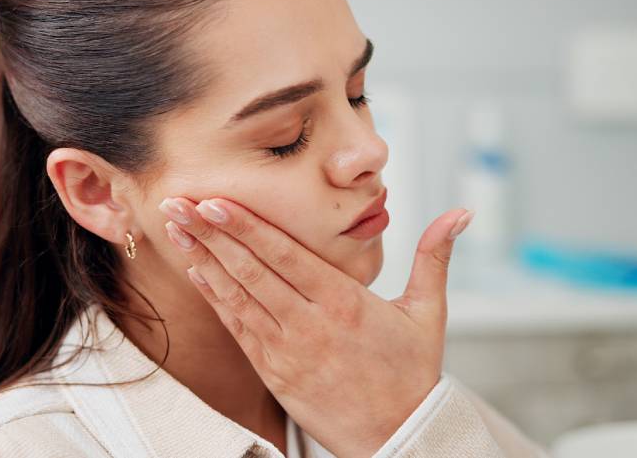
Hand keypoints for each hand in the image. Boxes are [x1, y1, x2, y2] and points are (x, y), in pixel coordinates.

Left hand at [158, 196, 473, 457]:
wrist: (397, 438)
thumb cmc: (412, 373)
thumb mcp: (428, 313)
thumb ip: (434, 257)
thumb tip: (460, 213)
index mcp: (343, 304)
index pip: (285, 255)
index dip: (246, 227)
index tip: (216, 201)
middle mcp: (309, 324)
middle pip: (250, 270)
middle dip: (210, 234)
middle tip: (178, 202)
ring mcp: (286, 350)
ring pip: (237, 296)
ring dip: (203, 259)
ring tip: (176, 227)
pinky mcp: (274, 372)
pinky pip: (237, 328)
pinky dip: (215, 298)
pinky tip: (196, 270)